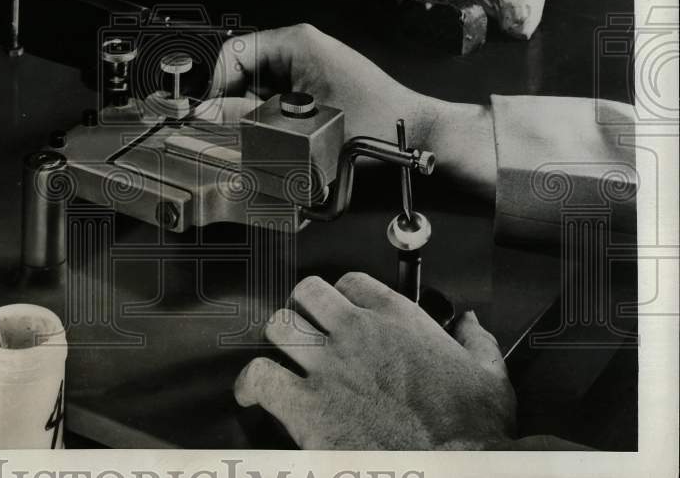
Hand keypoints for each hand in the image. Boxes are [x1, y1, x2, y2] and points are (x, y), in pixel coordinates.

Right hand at [211, 24, 496, 195]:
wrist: (418, 134)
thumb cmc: (376, 123)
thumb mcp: (301, 124)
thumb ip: (248, 119)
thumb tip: (207, 115)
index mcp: (296, 42)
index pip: (234, 51)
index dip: (218, 85)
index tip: (213, 115)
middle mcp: (301, 47)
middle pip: (244, 71)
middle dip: (238, 105)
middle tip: (241, 135)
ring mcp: (309, 66)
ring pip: (258, 89)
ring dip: (256, 116)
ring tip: (269, 139)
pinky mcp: (316, 86)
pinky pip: (278, 99)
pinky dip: (274, 120)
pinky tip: (286, 139)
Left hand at [233, 273, 515, 449]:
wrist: (455, 468)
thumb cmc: (472, 430)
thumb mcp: (490, 376)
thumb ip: (477, 342)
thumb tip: (471, 324)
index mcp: (399, 320)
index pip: (353, 282)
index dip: (345, 294)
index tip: (346, 311)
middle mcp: (358, 333)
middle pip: (308, 293)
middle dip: (304, 307)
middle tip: (307, 326)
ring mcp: (329, 366)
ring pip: (279, 326)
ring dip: (278, 338)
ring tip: (281, 353)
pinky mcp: (307, 406)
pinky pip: (261, 377)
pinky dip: (250, 383)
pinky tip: (251, 392)